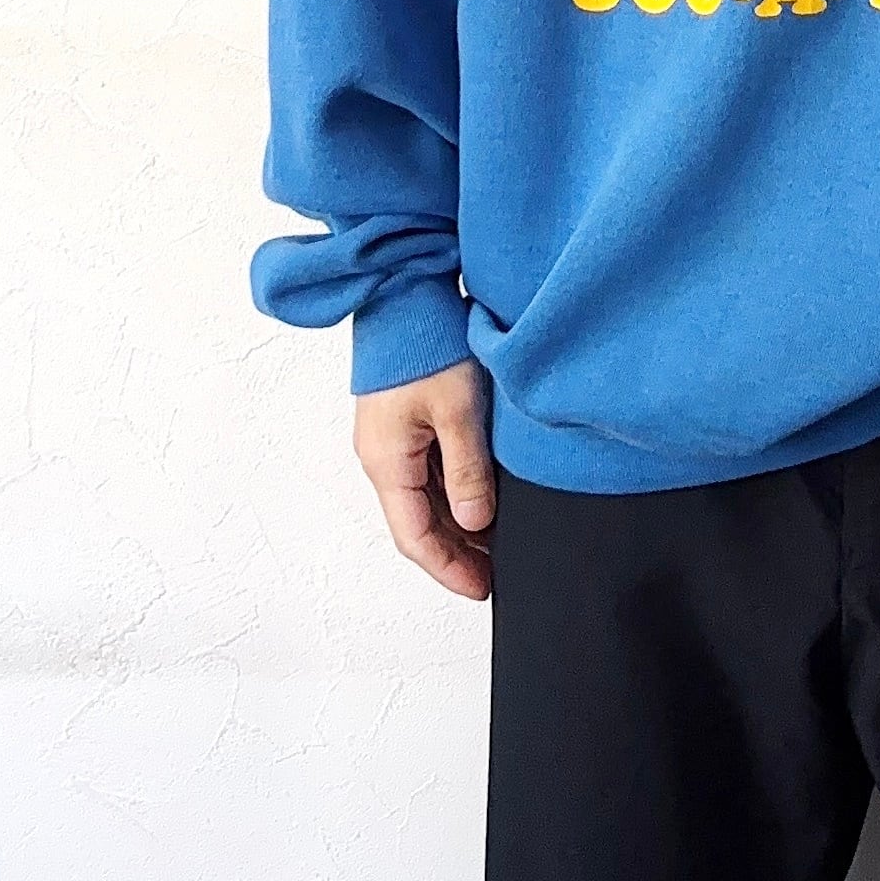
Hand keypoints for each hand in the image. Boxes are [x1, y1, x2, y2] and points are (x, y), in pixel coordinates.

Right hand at [353, 359, 494, 599]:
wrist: (406, 293)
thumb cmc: (424, 343)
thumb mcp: (457, 411)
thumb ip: (467, 472)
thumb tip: (476, 523)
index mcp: (386, 462)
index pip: (415, 537)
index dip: (449, 569)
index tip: (482, 588)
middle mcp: (382, 457)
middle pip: (418, 524)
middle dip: (456, 553)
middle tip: (495, 573)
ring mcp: (392, 440)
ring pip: (424, 501)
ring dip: (457, 525)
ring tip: (497, 543)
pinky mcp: (405, 422)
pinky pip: (427, 474)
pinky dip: (454, 495)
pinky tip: (483, 500)